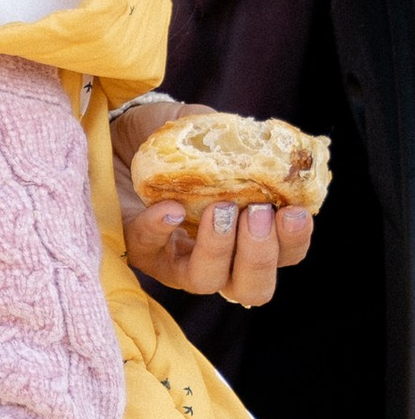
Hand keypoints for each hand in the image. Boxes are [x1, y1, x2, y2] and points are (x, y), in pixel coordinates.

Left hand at [112, 101, 313, 308]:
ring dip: (218, 249)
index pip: (285, 255)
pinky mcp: (139, 249)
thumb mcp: (213, 131)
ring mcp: (176, 259)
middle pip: (251, 287)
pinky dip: (161, 230)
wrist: (125, 135)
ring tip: (220, 210)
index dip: (294, 242)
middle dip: (260, 255)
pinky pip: (149, 250)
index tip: (294, 211)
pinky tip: (170, 207)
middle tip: (258, 214)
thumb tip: (269, 146)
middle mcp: (217, 256)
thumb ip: (240, 139)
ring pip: (204, 281)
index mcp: (248, 232)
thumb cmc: (180, 141)